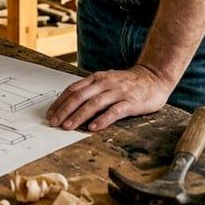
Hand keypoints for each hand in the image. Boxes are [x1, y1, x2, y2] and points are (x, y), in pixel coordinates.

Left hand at [45, 65, 173, 131]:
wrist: (154, 77)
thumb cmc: (128, 82)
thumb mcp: (107, 81)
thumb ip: (92, 90)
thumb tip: (71, 104)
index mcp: (97, 78)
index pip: (74, 89)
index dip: (60, 102)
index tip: (50, 114)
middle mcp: (105, 83)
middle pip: (80, 96)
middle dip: (64, 110)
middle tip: (54, 122)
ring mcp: (118, 92)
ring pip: (94, 104)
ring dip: (78, 116)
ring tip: (68, 126)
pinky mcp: (131, 102)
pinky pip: (114, 111)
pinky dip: (102, 119)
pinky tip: (93, 127)